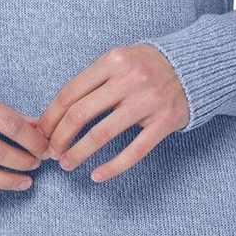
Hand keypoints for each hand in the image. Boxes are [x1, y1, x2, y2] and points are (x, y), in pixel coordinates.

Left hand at [36, 44, 189, 182]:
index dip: (50, 117)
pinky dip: (112, 167)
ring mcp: (148, 101)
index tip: (42, 133)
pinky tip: (96, 176)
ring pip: (102, 134)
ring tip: (66, 164)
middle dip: (59, 137)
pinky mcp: (164, 122)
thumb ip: (91, 81)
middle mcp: (129, 78)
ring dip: (78, 153)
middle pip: (80, 114)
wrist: (193, 67)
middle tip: (50, 152)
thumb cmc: (146, 66)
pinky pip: (134, 151)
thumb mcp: (119, 60)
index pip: (70, 93)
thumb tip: (53, 114)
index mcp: (113, 60)